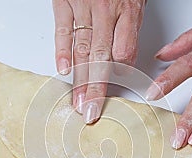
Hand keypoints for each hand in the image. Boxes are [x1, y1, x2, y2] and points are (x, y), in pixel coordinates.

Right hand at [53, 0, 145, 123]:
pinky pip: (63, 31)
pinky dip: (61, 52)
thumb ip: (129, 22)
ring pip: (81, 50)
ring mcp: (84, 7)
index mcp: (128, 10)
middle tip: (91, 112)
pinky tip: (62, 71)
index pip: (125, 53)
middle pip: (102, 59)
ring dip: (79, 79)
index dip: (121, 74)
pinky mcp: (64, 2)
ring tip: (78, 102)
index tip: (115, 90)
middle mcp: (107, 12)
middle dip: (96, 89)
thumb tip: (122, 54)